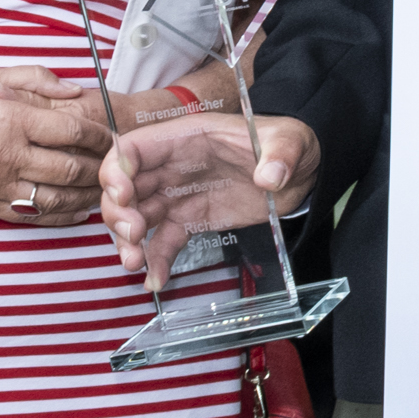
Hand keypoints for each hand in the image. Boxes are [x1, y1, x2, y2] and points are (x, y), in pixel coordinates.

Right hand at [99, 110, 319, 286]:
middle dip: (118, 211)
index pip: (134, 147)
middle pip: (125, 186)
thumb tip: (270, 176)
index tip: (123, 195)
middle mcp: (174, 165)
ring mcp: (179, 194)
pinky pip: (164, 240)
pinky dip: (156, 261)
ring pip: (136, 216)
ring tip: (135, 264)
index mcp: (188, 137)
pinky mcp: (191, 219)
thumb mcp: (291, 139)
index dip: (117, 169)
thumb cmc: (288, 143)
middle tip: (134, 234)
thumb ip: (282, 153)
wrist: (301, 172)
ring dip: (127, 241)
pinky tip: (156, 280)